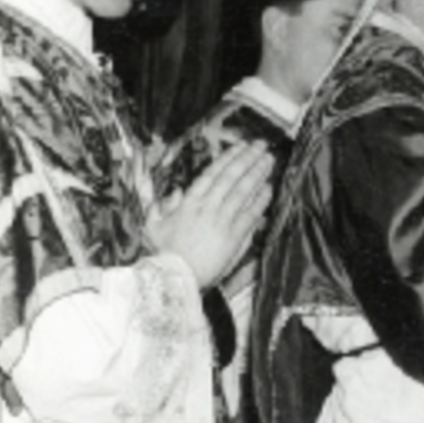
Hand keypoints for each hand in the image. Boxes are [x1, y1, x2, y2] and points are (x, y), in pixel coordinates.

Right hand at [146, 142, 274, 291]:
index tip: (241, 147)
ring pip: (243, 191)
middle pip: (231, 177)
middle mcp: (208, 206)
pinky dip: (260, 201)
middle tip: (261, 146)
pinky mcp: (234, 237)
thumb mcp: (155, 224)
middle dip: (247, 159)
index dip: (229, 158)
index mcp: (189, 201)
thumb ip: (164, 206)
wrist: (176, 276)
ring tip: (268, 161)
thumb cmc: (164, 253)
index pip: (213, 173)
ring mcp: (222, 220)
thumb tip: (176, 192)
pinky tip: (269, 189)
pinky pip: (250, 214)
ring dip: (257, 174)